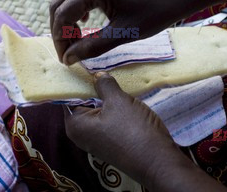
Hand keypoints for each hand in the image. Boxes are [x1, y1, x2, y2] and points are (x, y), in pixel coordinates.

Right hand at [50, 0, 188, 64]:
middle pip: (57, 3)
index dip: (60, 39)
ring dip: (65, 18)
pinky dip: (74, 8)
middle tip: (69, 52)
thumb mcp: (123, 33)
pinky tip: (85, 22)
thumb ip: (92, 46)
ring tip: (76, 39)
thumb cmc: (156, 11)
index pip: (63, 14)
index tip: (66, 59)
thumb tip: (69, 58)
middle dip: (59, 29)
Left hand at [64, 72, 189, 190]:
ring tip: (114, 78)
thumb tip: (97, 75)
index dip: (77, 79)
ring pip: (98, 110)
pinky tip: (123, 96)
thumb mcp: (118, 101)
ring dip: (106, 97)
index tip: (85, 65)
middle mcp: (80, 134)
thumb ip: (104, 85)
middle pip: (83, 102)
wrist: (158, 161)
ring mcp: (96, 140)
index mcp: (74, 125)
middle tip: (102, 68)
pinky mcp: (111, 142)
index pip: (68, 95)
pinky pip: (108, 119)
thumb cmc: (133, 130)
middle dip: (93, 87)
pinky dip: (114, 108)